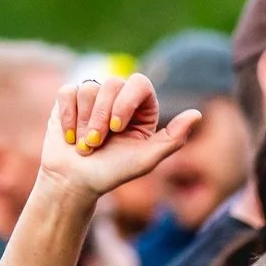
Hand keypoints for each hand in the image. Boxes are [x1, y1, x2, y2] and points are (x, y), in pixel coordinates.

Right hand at [40, 73, 203, 203]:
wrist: (75, 182)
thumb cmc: (112, 172)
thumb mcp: (146, 159)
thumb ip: (173, 138)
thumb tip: (197, 114)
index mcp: (141, 108)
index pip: (140, 83)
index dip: (126, 101)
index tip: (117, 127)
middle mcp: (118, 97)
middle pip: (112, 84)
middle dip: (101, 118)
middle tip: (96, 144)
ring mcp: (93, 96)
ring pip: (89, 88)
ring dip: (84, 123)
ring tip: (84, 145)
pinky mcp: (69, 99)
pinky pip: (68, 92)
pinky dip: (67, 119)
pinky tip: (70, 138)